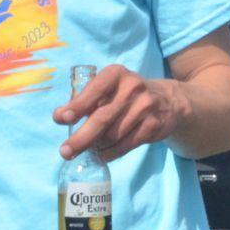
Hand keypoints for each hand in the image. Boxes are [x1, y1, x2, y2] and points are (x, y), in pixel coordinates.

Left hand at [54, 64, 193, 160]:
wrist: (170, 100)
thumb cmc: (127, 95)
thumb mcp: (109, 88)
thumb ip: (84, 100)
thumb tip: (59, 116)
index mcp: (116, 74)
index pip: (94, 90)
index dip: (77, 105)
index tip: (62, 118)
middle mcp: (132, 87)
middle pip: (102, 117)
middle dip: (81, 137)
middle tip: (65, 152)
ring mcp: (146, 107)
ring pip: (113, 135)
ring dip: (96, 147)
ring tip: (85, 151)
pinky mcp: (154, 126)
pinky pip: (126, 145)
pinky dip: (110, 153)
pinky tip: (101, 155)